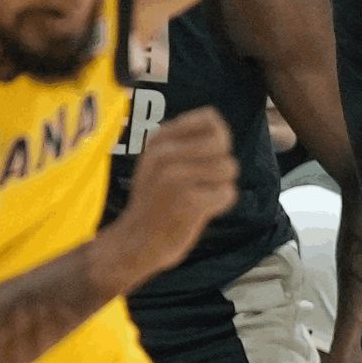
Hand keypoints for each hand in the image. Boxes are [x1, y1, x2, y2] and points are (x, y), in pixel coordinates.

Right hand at [112, 107, 237, 278]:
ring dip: (221, 185)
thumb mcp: (155, 163)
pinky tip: (200, 211)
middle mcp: (165, 155)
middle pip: (222, 141)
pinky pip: (227, 193)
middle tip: (206, 181)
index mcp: (158, 142)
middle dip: (222, 162)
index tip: (207, 155)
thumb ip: (180, 142)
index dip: (218, 136)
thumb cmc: (153, 203)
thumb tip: (218, 126)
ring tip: (200, 197)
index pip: (209, 118)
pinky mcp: (189, 202)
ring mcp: (176, 178)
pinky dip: (220, 204)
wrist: (133, 244)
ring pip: (228, 167)